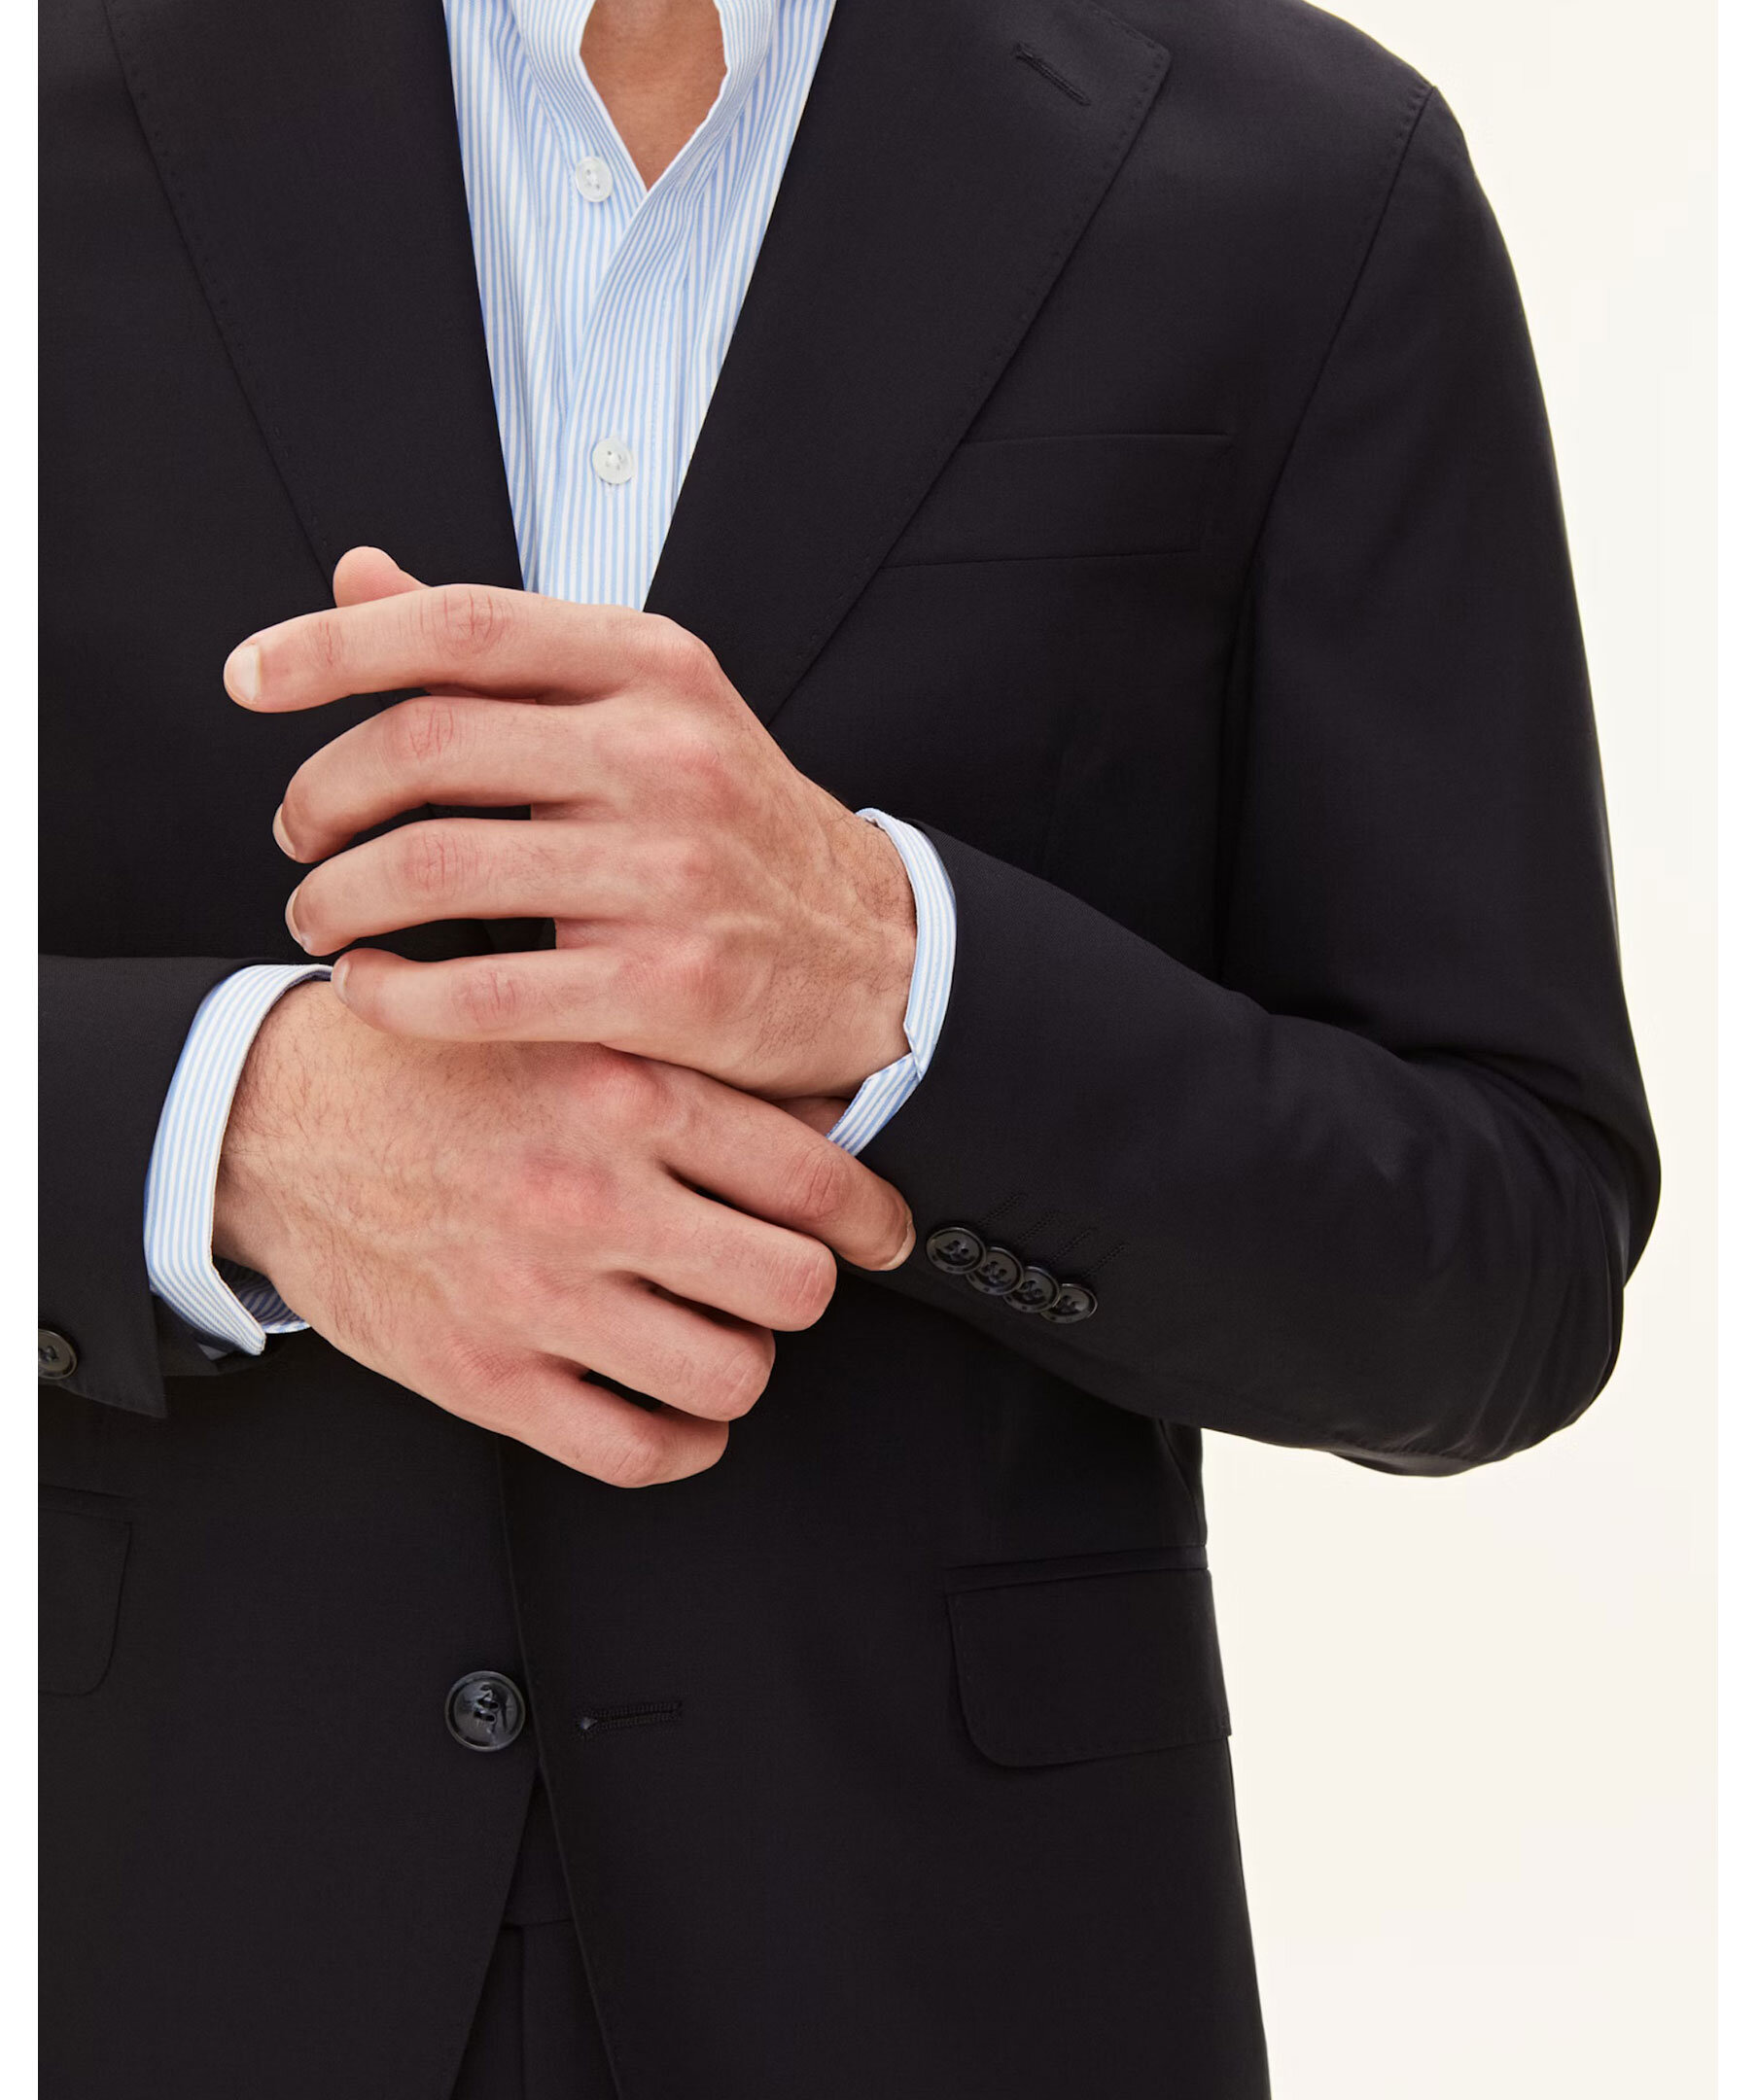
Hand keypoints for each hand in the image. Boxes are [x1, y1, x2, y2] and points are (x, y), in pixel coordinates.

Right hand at [214, 978, 913, 1485]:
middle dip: (803, 1290)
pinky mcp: (485, 1378)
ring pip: (730, 1376)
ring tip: (716, 1333)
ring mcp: (539, 1296)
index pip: (813, 1178)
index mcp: (625, 1092)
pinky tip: (674, 1409)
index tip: (881, 1234)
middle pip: (793, 1288)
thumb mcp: (569, 1029)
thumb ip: (690, 1075)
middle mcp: (592, 1196)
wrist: (278, 1123)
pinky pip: (637, 1450)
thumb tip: (827, 1122)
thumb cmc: (434, 1072)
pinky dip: (682, 1442)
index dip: (874, 1218)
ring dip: (741, 1362)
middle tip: (780, 1278)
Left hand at [225, 549, 917, 1100]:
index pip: (462, 628)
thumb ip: (505, 655)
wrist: (875, 958)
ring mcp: (670, 873)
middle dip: (322, 792)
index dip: (332, 646)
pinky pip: (482, 991)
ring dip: (337, 897)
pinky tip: (369, 989)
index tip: (246, 679)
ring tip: (316, 915)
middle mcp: (666, 755)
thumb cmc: (733, 832)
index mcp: (655, 668)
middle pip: (427, 746)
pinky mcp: (667, 986)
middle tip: (295, 832)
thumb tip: (358, 572)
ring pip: (437, 870)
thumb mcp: (647, 710)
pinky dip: (395, 994)